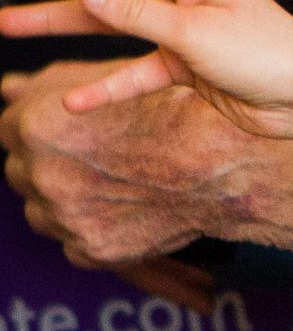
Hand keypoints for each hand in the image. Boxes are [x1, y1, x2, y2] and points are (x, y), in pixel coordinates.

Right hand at [0, 0, 292, 142]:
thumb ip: (136, 13)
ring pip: (107, 16)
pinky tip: (73, 100)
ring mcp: (178, 22)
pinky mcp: (182, 61)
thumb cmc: (267, 54)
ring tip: (7, 22)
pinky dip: (105, 85)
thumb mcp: (195, 31)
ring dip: (58, 19)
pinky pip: (132, 72)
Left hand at [2, 65, 292, 262]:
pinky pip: (72, 242)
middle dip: (49, 164)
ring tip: (112, 183)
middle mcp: (41, 174)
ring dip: (64, 199)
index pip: (9, 129)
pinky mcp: (92, 249)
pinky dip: (91, 228)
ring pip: (43, 210)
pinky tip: (122, 209)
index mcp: (36, 127)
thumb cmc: (180, 114)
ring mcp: (64, 217)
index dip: (39, 128)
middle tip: (97, 158)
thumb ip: (51, 85)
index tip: (66, 133)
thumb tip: (9, 88)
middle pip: (22, 171)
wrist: (231, 167)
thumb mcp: (113, 80)